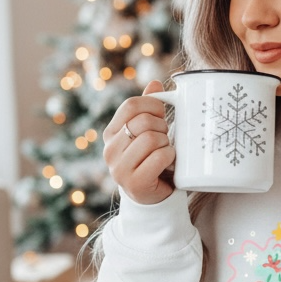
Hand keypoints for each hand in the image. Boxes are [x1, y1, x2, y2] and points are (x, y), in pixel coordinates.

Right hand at [104, 80, 175, 204]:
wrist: (152, 198)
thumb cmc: (151, 160)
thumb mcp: (147, 133)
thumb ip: (148, 109)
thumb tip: (155, 83)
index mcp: (110, 134)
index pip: (131, 105)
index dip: (153, 105)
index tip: (161, 115)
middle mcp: (110, 150)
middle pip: (144, 121)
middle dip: (162, 127)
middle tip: (165, 138)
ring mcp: (119, 168)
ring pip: (152, 139)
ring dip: (166, 143)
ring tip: (165, 152)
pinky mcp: (134, 182)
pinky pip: (160, 157)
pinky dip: (170, 157)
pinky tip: (168, 163)